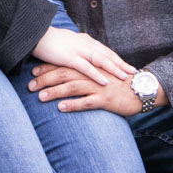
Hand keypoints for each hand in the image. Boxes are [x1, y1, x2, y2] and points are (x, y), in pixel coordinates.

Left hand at [28, 64, 167, 114]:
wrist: (142, 90)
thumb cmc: (120, 83)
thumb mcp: (102, 73)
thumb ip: (87, 71)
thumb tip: (70, 73)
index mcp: (90, 66)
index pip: (65, 64)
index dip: (48, 67)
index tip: (33, 71)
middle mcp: (93, 74)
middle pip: (65, 73)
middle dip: (46, 79)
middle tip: (30, 86)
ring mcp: (99, 86)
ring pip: (73, 86)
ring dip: (55, 91)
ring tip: (40, 97)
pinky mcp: (105, 99)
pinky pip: (86, 102)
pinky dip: (73, 104)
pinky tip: (60, 108)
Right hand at [32, 28, 135, 86]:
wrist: (35, 34)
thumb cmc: (50, 41)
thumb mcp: (68, 44)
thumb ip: (78, 50)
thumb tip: (86, 57)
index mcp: (85, 40)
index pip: (105, 50)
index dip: (117, 58)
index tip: (127, 66)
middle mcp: (85, 43)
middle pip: (107, 54)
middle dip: (121, 64)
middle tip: (133, 72)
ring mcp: (78, 50)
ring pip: (101, 60)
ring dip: (114, 69)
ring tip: (125, 77)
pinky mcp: (69, 57)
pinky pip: (86, 67)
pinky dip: (97, 74)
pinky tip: (105, 81)